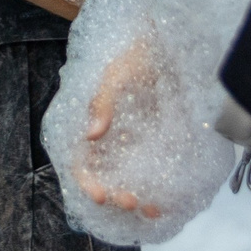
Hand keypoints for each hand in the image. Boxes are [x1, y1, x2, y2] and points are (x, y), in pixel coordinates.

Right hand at [73, 40, 165, 216]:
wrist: (170, 42)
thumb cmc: (136, 53)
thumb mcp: (117, 73)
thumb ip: (102, 100)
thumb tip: (91, 135)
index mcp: (92, 122)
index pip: (80, 160)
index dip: (86, 180)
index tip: (99, 194)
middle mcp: (111, 138)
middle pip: (104, 177)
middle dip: (114, 195)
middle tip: (130, 200)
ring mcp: (134, 143)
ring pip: (127, 180)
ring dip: (135, 199)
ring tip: (151, 208)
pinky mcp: (157, 144)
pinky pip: (152, 174)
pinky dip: (156, 191)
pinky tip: (166, 202)